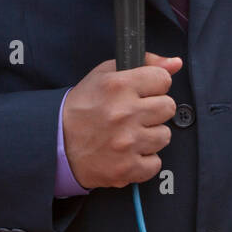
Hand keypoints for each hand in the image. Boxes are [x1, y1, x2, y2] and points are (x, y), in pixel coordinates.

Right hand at [62, 53, 182, 188]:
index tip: (144, 91)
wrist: (56, 142)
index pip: (163, 79)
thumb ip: (145, 63)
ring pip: (164, 135)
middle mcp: (124, 113)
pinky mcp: (126, 168)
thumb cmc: (83, 106)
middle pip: (168, 107)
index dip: (155, 85)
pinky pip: (155, 163)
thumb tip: (175, 63)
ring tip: (130, 133)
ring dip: (150, 135)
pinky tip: (128, 152)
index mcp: (119, 86)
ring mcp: (126, 142)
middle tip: (136, 113)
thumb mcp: (106, 74)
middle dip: (154, 109)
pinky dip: (144, 160)